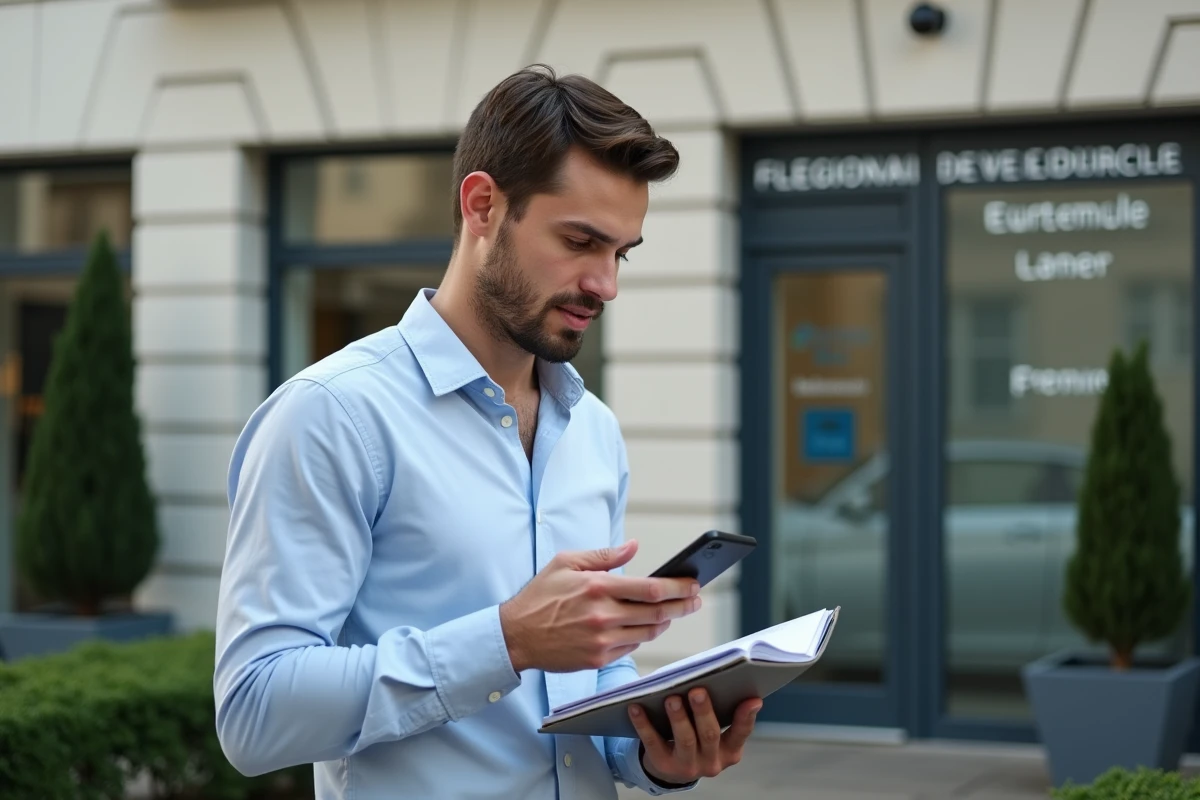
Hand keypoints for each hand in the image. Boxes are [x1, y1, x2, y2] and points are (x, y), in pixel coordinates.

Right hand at [499, 540, 700, 672]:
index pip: (651, 589)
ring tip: (674, 612)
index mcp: (597, 587)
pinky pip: (632, 647)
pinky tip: (646, 627)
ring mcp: (602, 640)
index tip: (692, 584)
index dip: (678, 587)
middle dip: (683, 605)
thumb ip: (604, 555)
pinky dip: (643, 636)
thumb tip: (634, 547)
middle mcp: (603, 616)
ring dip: (666, 622)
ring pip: (649, 632)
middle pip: (658, 612)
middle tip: (696, 600)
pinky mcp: (598, 659)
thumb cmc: (540, 596)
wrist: (516, 636)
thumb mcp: (566, 563)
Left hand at [628, 688, 760, 785]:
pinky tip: (636, 707)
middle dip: (704, 711)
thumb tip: (717, 678)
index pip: (741, 732)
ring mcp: (688, 766)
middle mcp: (712, 762)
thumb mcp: (712, 729)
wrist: (672, 768)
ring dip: (678, 718)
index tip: (753, 698)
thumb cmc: (696, 736)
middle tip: (697, 690)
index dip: (746, 716)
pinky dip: (644, 724)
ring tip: (671, 698)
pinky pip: (653, 743)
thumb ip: (719, 709)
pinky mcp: (663, 766)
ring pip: (685, 740)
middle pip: (710, 735)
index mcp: (730, 751)